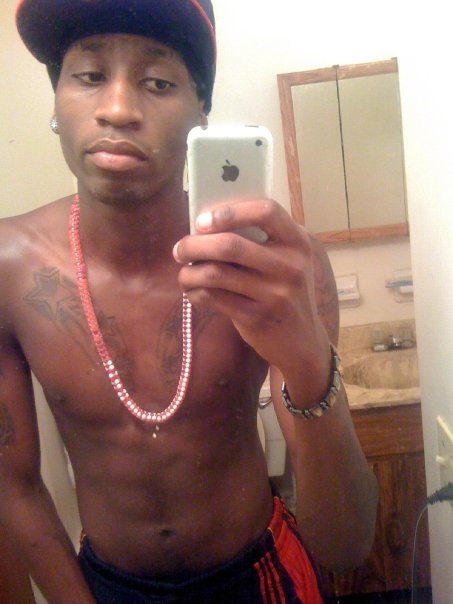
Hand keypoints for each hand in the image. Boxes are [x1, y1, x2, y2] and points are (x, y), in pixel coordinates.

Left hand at [173, 198, 329, 381]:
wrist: (302, 341)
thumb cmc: (286, 292)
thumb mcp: (288, 261)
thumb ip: (261, 241)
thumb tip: (206, 225)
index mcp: (298, 243)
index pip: (266, 211)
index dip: (229, 211)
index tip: (202, 221)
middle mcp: (290, 266)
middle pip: (230, 245)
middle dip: (194, 245)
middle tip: (180, 249)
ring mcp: (274, 294)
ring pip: (215, 274)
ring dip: (189, 273)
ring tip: (184, 274)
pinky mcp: (256, 317)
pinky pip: (213, 298)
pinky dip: (195, 292)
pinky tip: (193, 291)